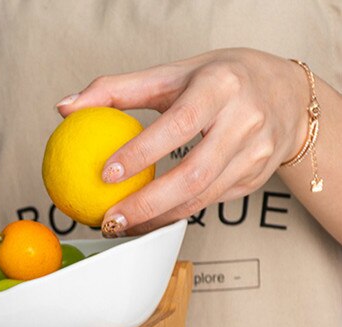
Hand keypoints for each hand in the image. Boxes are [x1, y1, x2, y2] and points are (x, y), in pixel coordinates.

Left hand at [56, 49, 309, 236]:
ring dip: (158, 219)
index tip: (106, 174)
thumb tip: (65, 108)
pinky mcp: (255, 179)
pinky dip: (175, 216)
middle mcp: (245, 120)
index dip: (141, 153)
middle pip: (192, 175)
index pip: (177, 124)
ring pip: (201, 199)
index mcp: (221, 86)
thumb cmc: (220, 81)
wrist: (287, 94)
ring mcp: (255, 153)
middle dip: (147, 205)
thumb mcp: (173, 74)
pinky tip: (148, 220)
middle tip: (110, 220)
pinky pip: (208, 204)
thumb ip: (118, 90)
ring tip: (122, 226)